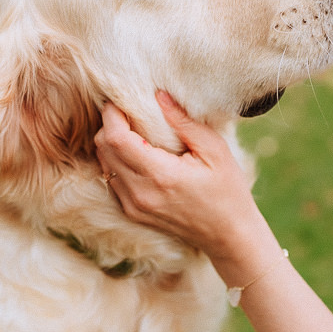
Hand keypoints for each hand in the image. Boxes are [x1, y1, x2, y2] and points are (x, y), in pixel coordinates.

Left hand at [95, 92, 275, 276]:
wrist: (228, 235)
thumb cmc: (228, 191)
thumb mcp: (215, 151)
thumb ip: (184, 122)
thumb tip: (159, 96)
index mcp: (161, 175)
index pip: (116, 138)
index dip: (112, 115)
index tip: (121, 101)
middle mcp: (140, 193)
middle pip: (103, 149)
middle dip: (109, 125)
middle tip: (127, 112)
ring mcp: (133, 206)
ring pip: (103, 164)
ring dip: (110, 143)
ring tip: (132, 130)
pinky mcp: (132, 213)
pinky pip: (111, 180)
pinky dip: (115, 162)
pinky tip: (135, 154)